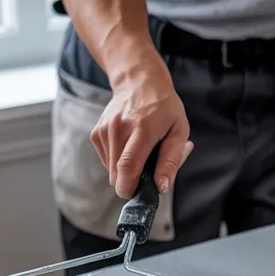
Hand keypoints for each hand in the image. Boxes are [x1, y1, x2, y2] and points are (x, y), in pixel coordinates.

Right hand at [90, 69, 193, 198]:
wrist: (139, 81)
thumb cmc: (164, 108)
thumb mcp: (179, 130)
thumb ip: (171, 160)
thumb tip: (161, 187)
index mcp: (142, 129)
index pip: (127, 166)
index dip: (129, 188)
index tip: (137, 194)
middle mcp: (118, 129)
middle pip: (116, 174)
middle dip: (132, 181)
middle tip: (148, 167)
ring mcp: (104, 130)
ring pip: (111, 171)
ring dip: (125, 170)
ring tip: (140, 151)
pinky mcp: (96, 133)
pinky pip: (106, 161)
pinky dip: (117, 160)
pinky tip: (128, 145)